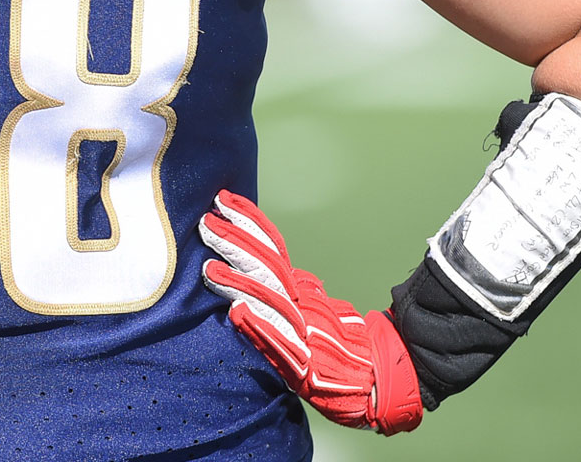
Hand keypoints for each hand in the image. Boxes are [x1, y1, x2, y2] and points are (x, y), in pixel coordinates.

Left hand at [198, 191, 421, 434]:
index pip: (274, 249)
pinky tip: (236, 313)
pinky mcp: (303, 366)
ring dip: (239, 282)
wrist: (374, 380)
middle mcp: (303, 305)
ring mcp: (304, 333)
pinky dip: (258, 326)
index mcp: (301, 291)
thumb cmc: (338, 347)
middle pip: (268, 267)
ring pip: (269, 300)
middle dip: (236, 243)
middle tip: (207, 222)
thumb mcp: (313, 307)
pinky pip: (278, 343)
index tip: (224, 200)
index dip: (250, 223)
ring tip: (210, 268)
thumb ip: (290, 288)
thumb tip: (262, 266)